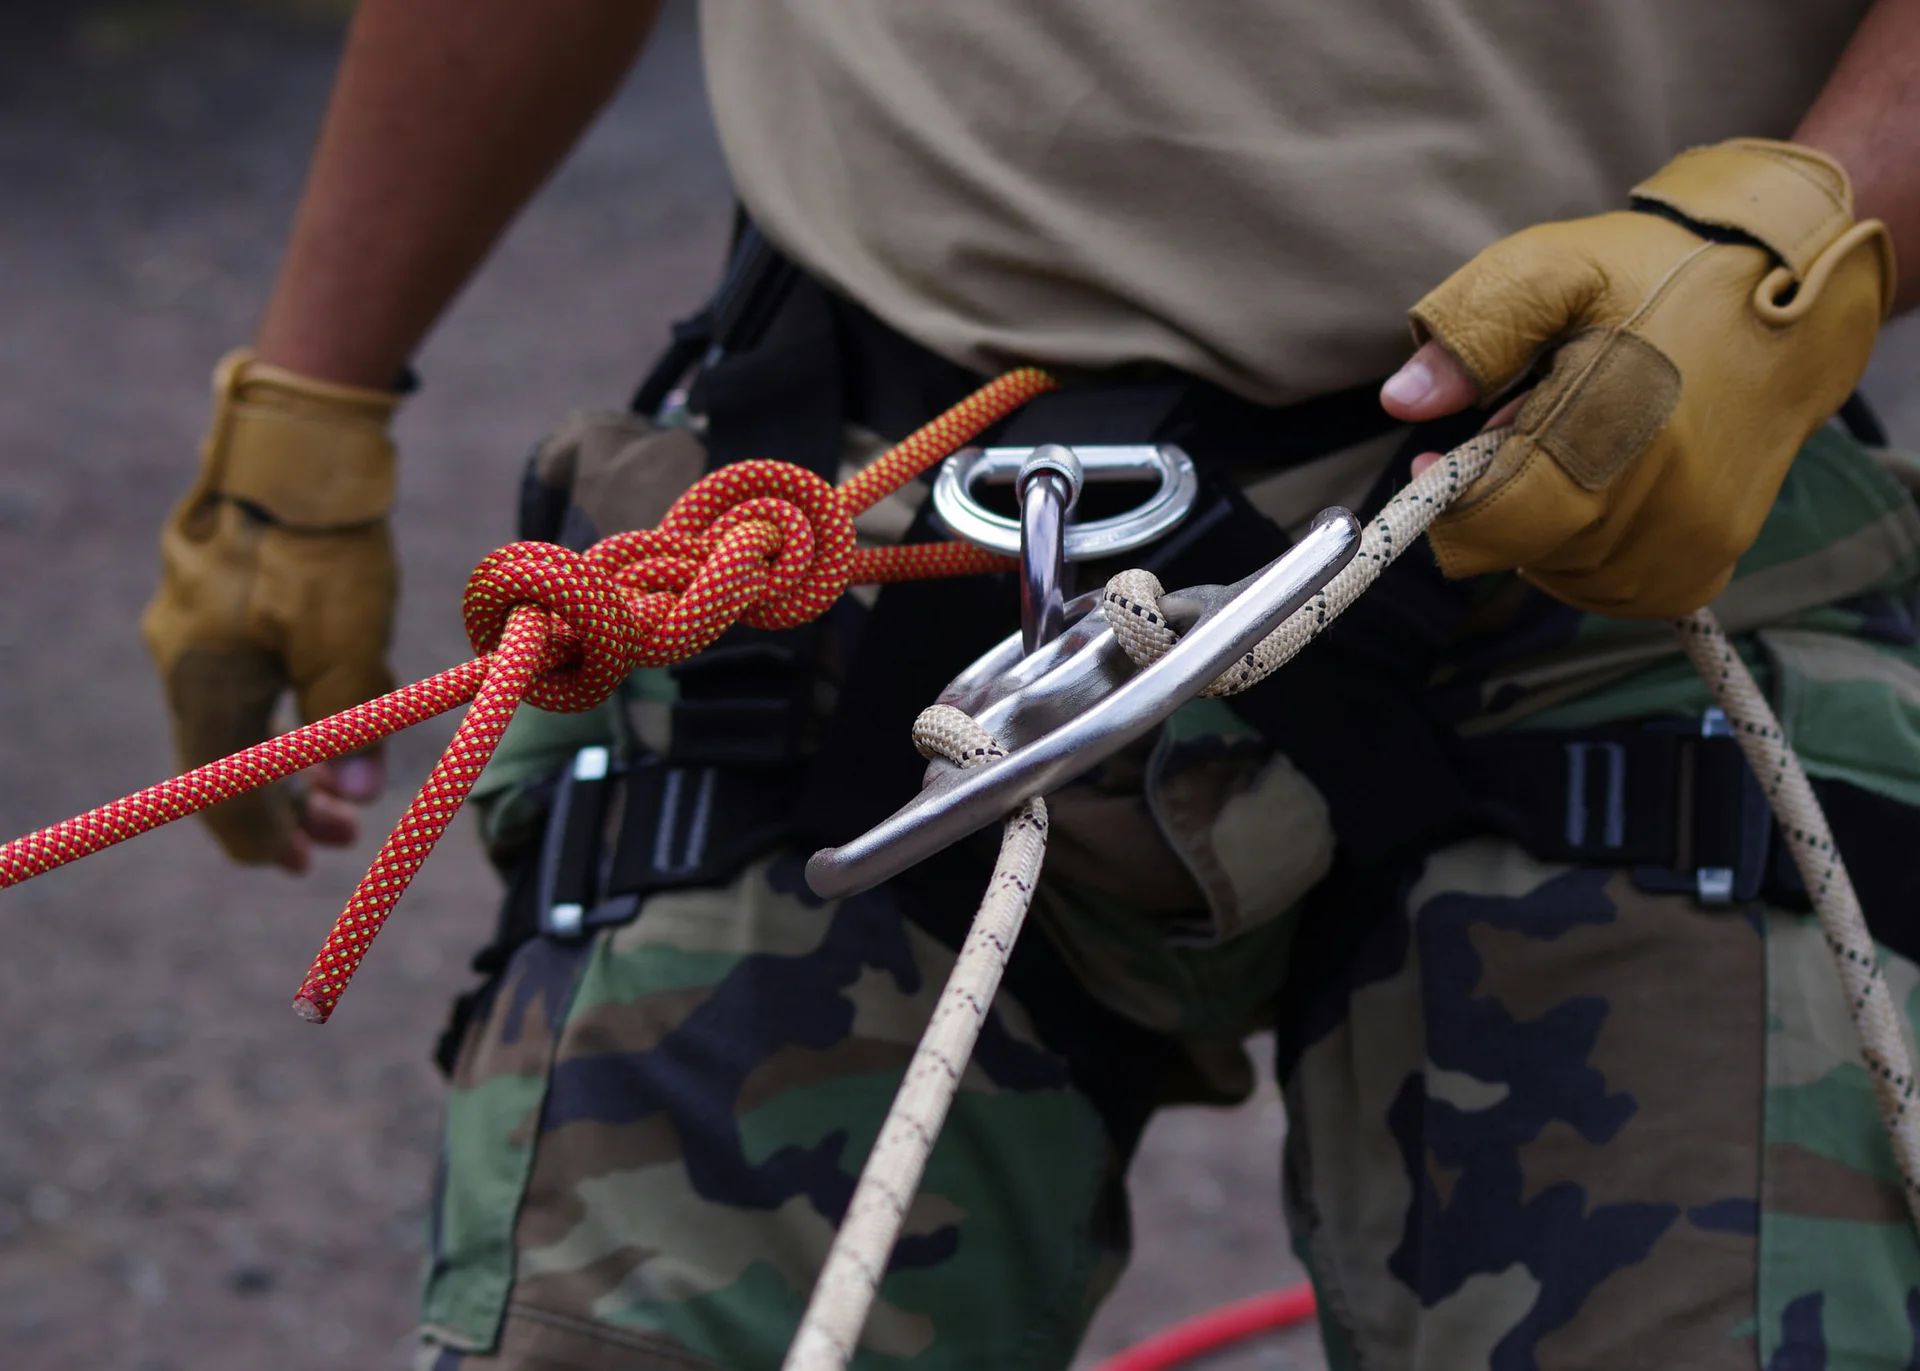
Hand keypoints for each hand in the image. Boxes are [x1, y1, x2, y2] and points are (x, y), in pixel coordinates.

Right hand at [142, 350, 400, 869]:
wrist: (295, 445)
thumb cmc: (320, 544)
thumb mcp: (346, 642)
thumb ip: (348, 723)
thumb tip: (355, 797)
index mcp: (206, 685)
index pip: (223, 792)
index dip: (264, 835)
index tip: (303, 863)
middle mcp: (182, 662)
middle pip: (222, 763)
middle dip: (280, 806)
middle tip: (334, 835)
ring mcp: (189, 627)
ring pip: (230, 721)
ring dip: (283, 760)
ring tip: (338, 787)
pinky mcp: (210, 599)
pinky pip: (234, 680)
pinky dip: (273, 713)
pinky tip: (313, 717)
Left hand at [1380, 139, 1893, 617]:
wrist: (1800, 284)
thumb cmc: (1663, 271)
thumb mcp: (1555, 268)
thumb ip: (1475, 332)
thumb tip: (1404, 401)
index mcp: (1611, 429)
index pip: (1491, 525)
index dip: (1448, 498)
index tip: (1444, 454)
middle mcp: (1657, 502)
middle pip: (1519, 550)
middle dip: (1504, 497)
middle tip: (1532, 427)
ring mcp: (1688, 540)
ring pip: (1560, 574)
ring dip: (1545, 524)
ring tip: (1582, 447)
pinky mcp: (1709, 560)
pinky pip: (1611, 588)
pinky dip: (1588, 551)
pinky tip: (1606, 488)